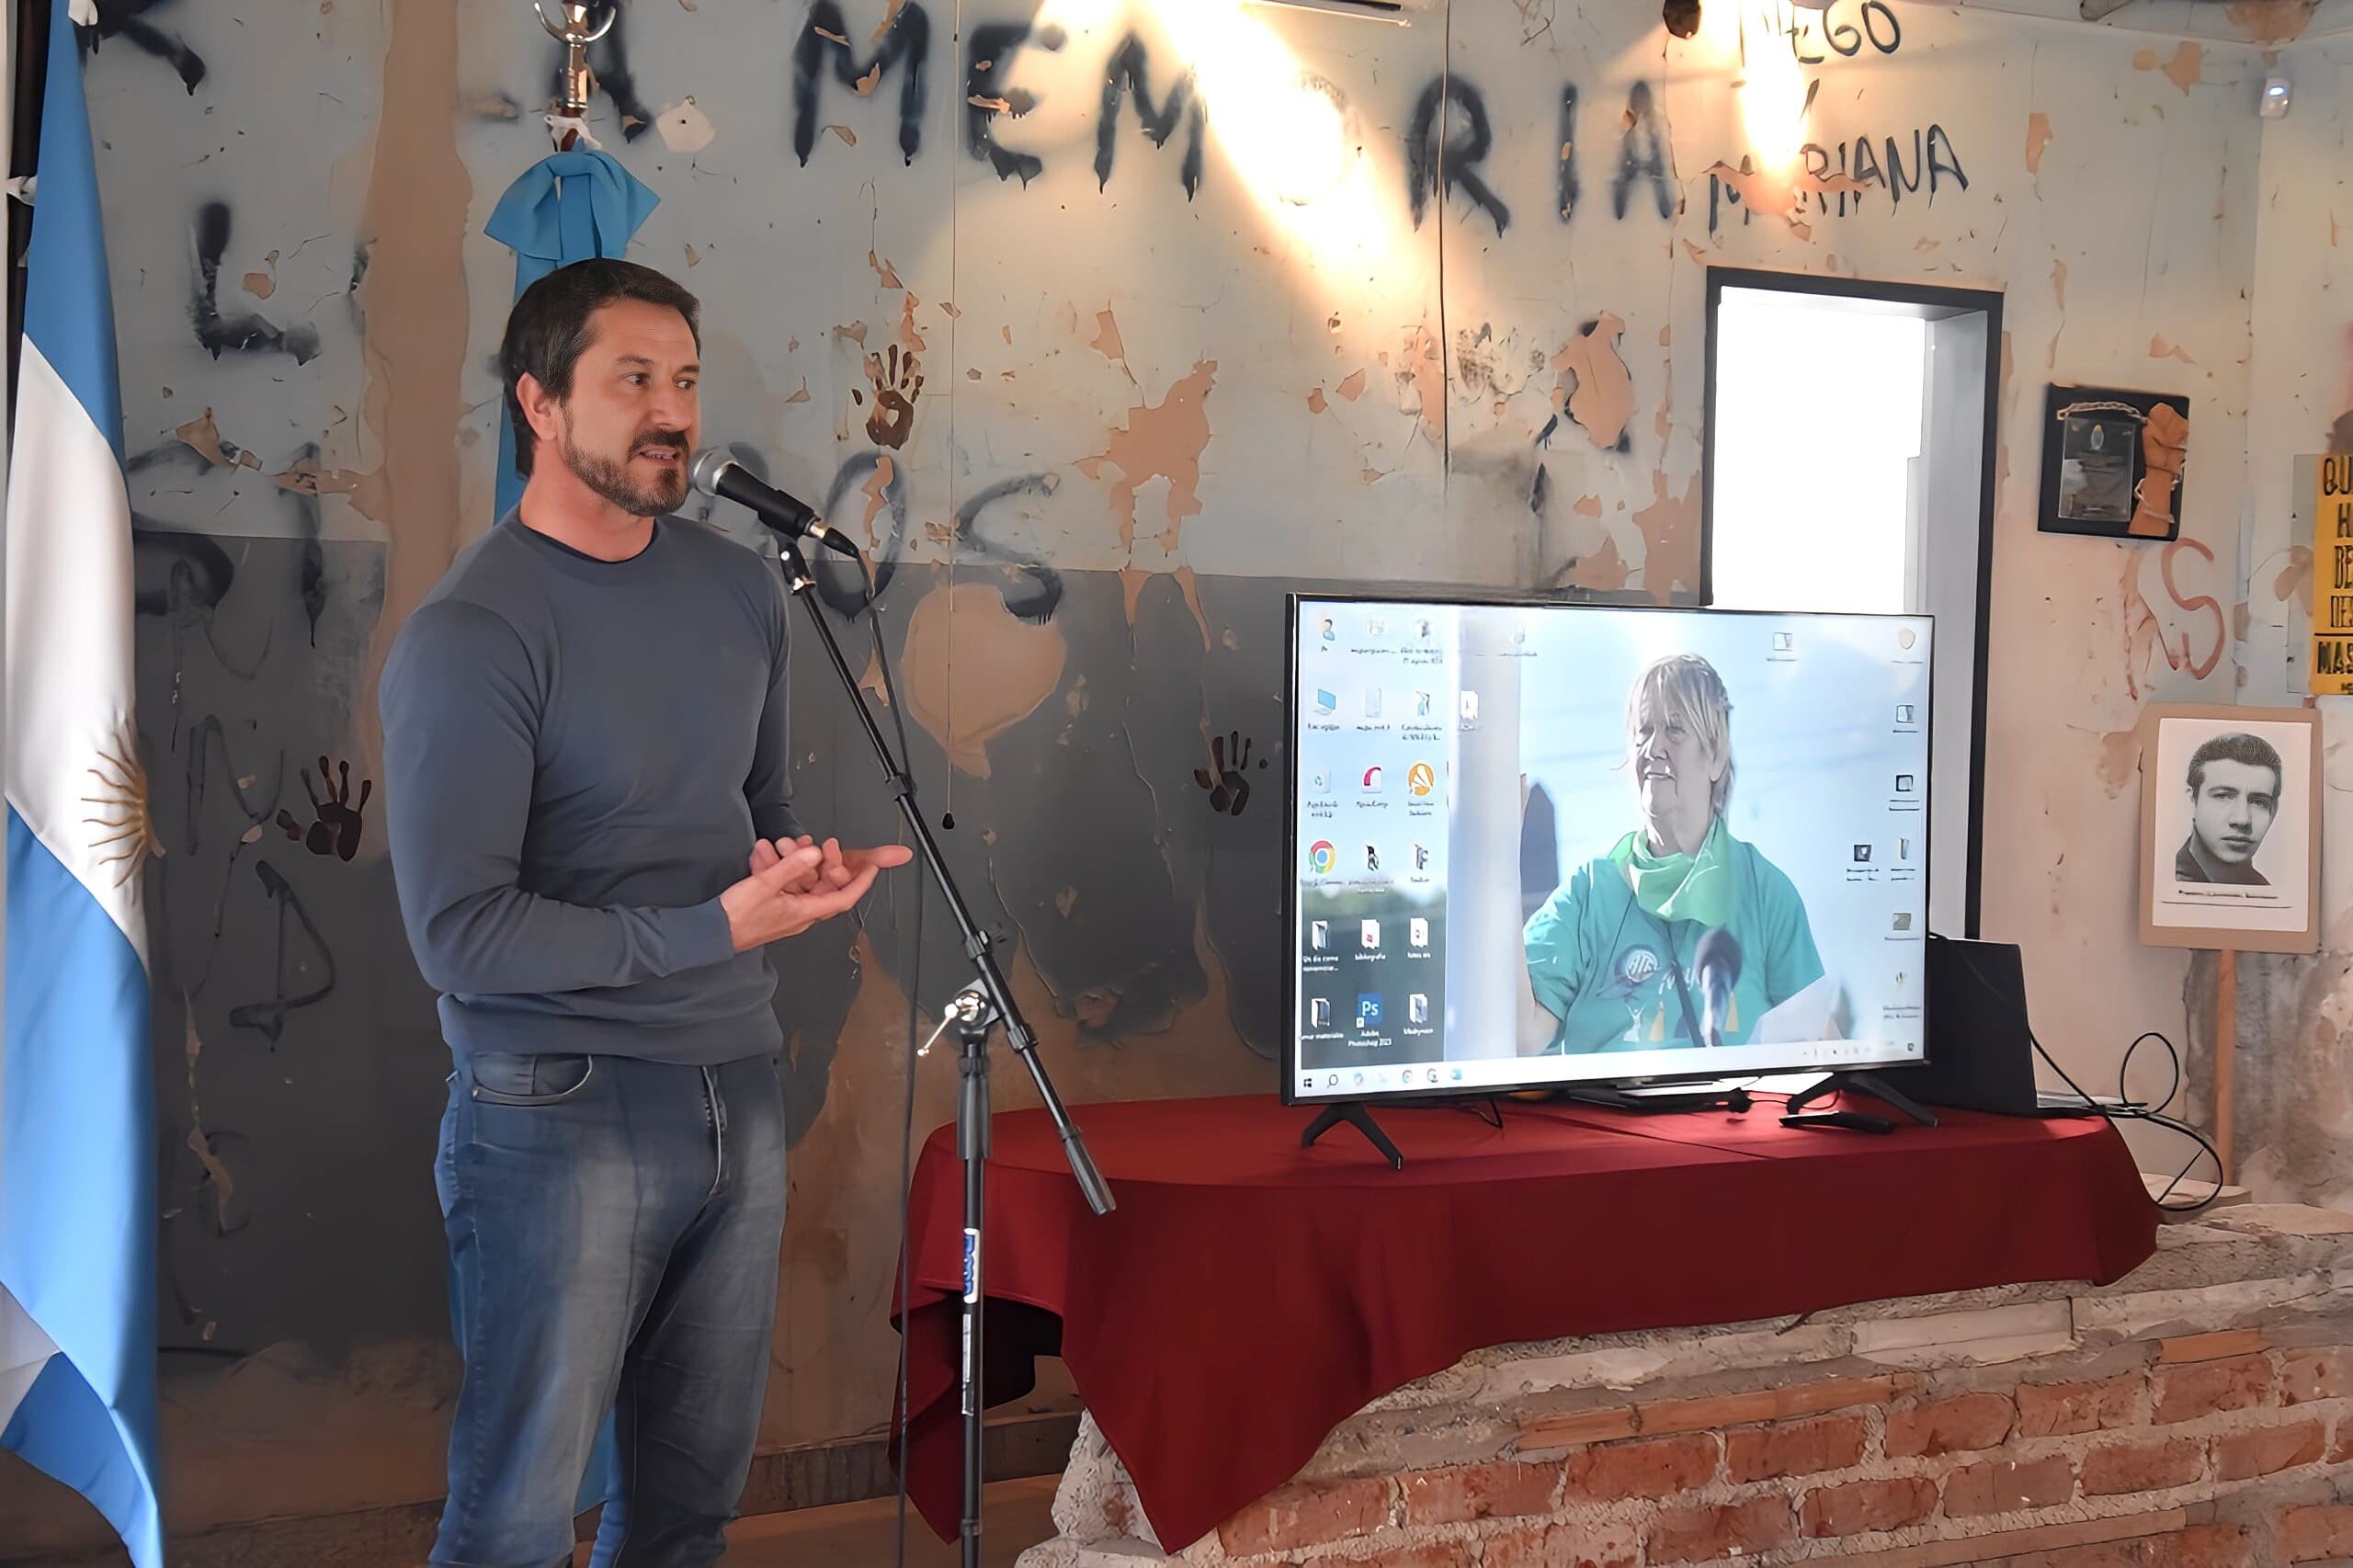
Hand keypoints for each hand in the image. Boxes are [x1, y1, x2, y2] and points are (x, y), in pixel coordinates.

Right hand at [722, 843, 876, 950]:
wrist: (710, 934)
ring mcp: (786, 911)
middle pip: (823, 886)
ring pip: (801, 881)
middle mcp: (800, 914)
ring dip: (796, 862)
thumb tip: (813, 855)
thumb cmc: (735, 918)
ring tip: (785, 845)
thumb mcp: (764, 886)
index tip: (872, 867)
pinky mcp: (772, 906)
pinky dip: (779, 868)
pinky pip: (783, 884)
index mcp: (804, 912)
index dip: (860, 882)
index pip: (844, 898)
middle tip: (824, 845)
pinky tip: (764, 855)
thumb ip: (790, 868)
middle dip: (824, 863)